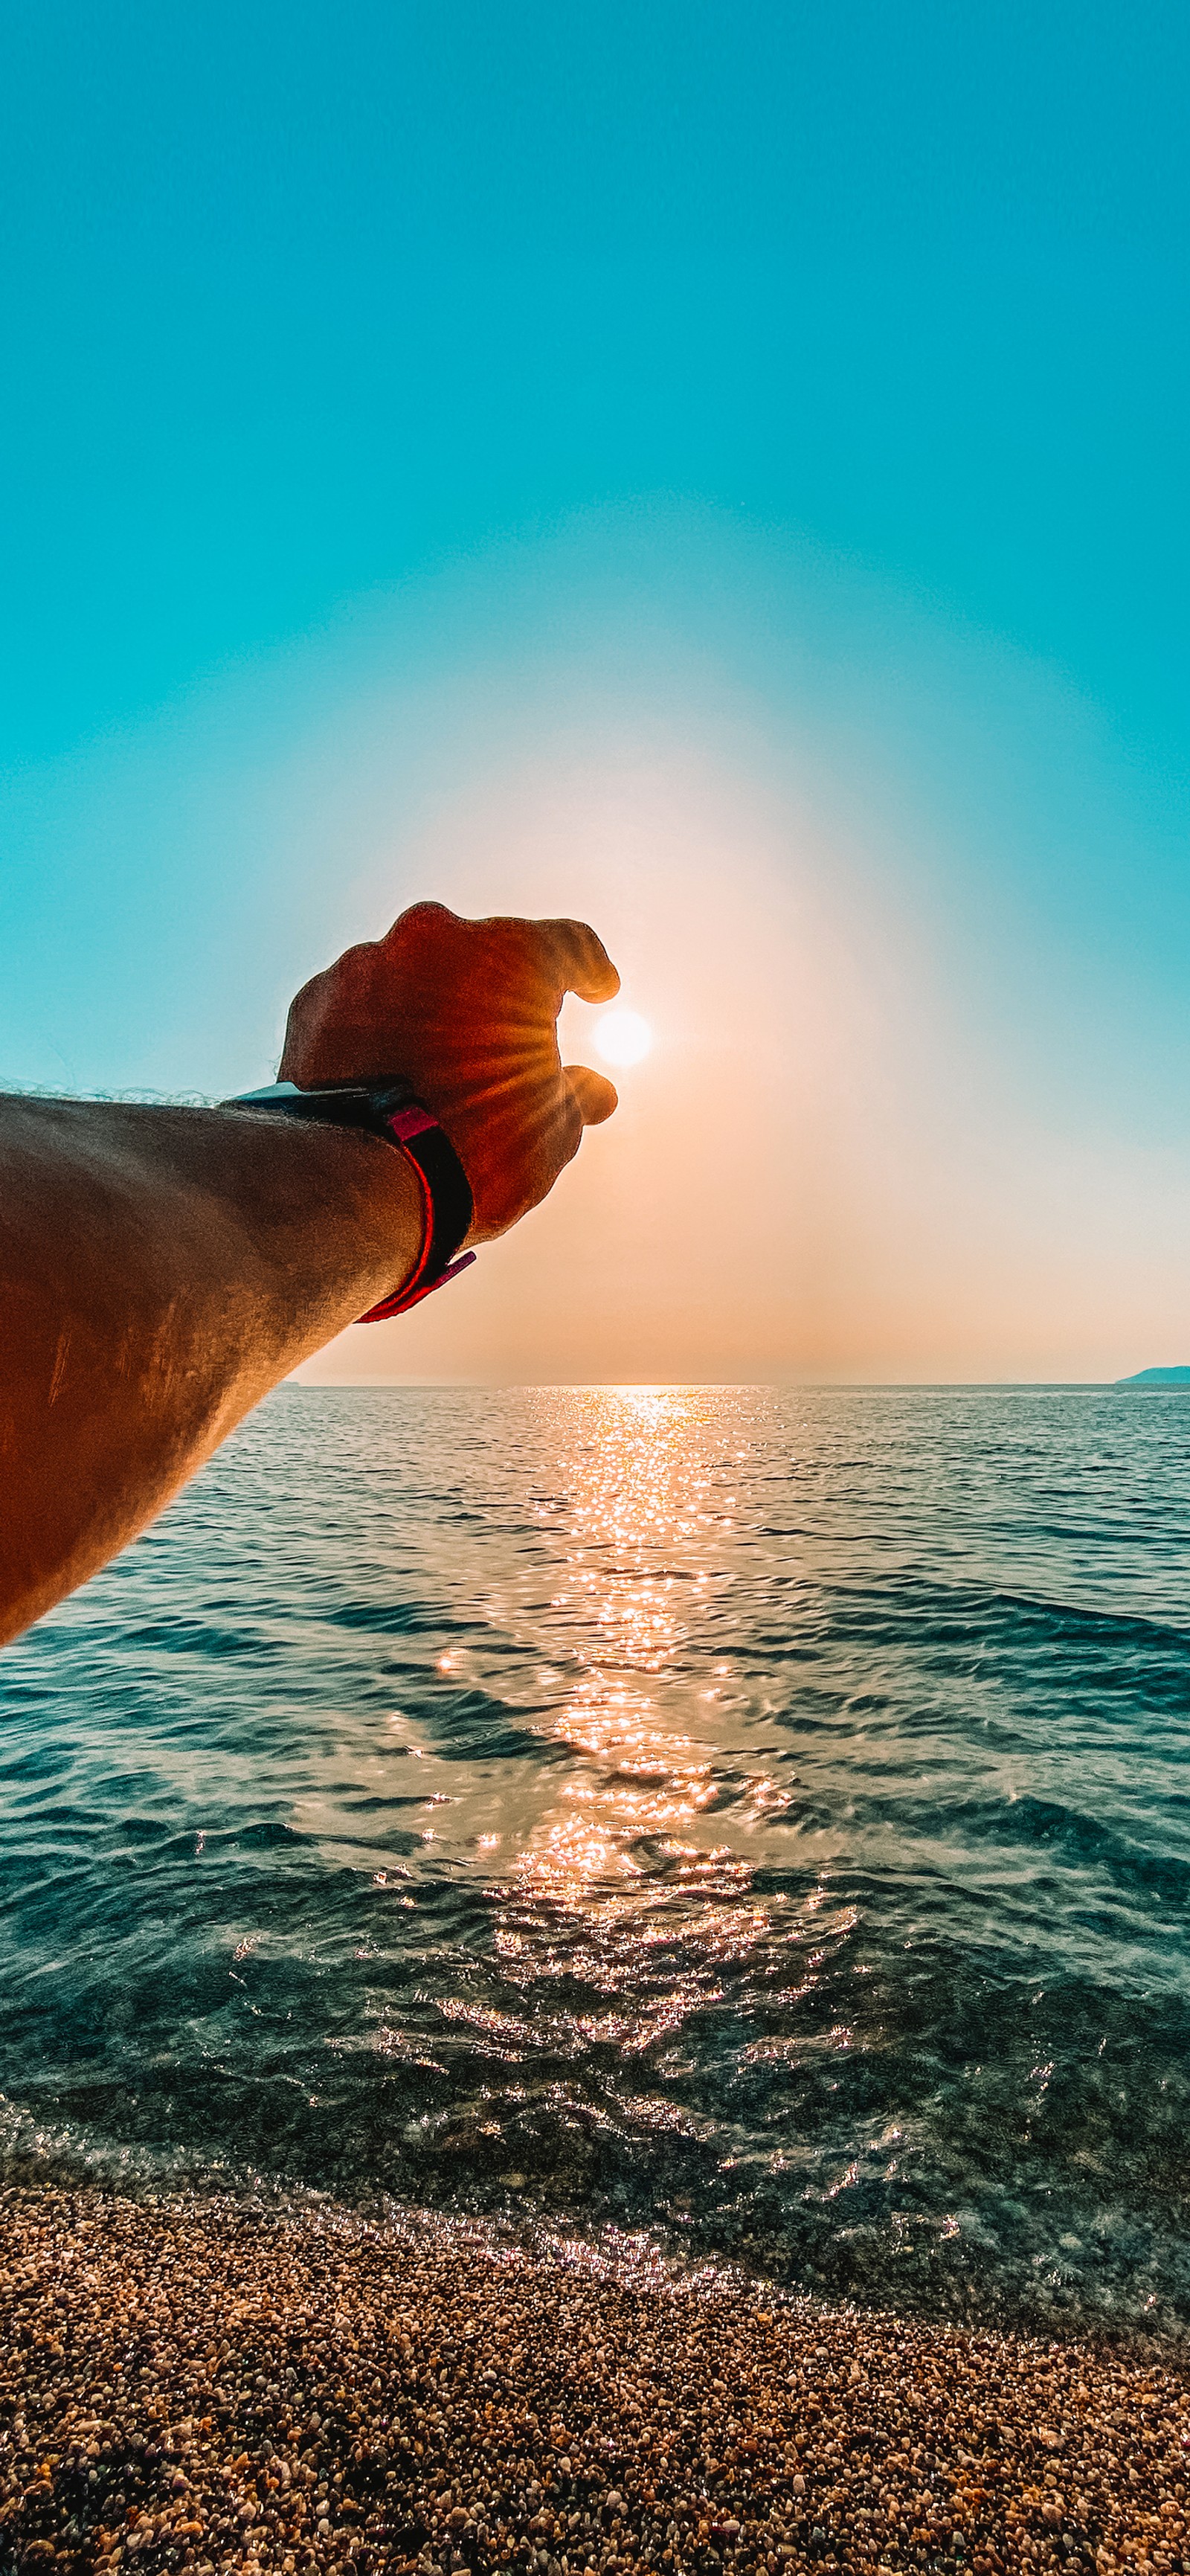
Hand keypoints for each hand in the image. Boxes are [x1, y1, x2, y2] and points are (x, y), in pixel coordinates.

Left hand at [278, 901, 620, 1242]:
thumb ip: (577, 1096)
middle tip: (514, 1042)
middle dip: (503, 995)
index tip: (597, 989)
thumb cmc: (474, 1154)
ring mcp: (367, 964)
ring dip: (434, 1011)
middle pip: (485, 956)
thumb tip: (594, 1093)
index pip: (571, 947)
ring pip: (416, 977)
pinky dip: (378, 1032)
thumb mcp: (552, 1130)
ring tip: (440, 1071)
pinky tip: (387, 1077)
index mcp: (513, 955)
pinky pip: (361, 1006)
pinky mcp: (314, 999)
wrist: (353, 1186)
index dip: (590, 971)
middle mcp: (436, 939)